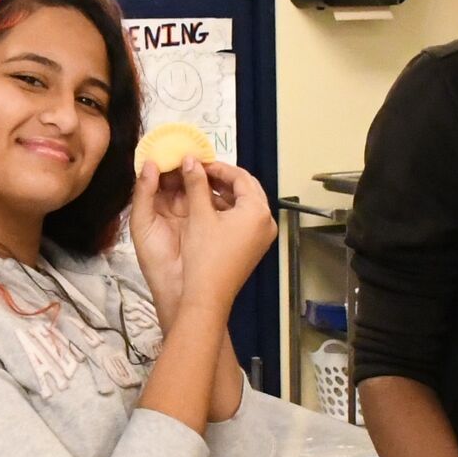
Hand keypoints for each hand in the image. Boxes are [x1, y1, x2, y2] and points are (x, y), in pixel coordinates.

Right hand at [132, 158, 275, 321]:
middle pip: (247, 189)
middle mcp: (266, 222)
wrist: (207, 295)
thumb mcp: (199, 215)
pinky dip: (229, 210)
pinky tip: (208, 207)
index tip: (199, 162)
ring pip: (245, 204)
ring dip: (225, 193)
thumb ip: (197, 183)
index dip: (218, 167)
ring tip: (201, 187)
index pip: (241, 177)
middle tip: (201, 172)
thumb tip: (191, 160)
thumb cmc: (205, 258)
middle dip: (223, 179)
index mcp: (258, 211)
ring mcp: (262, 236)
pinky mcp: (255, 246)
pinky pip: (244, 219)